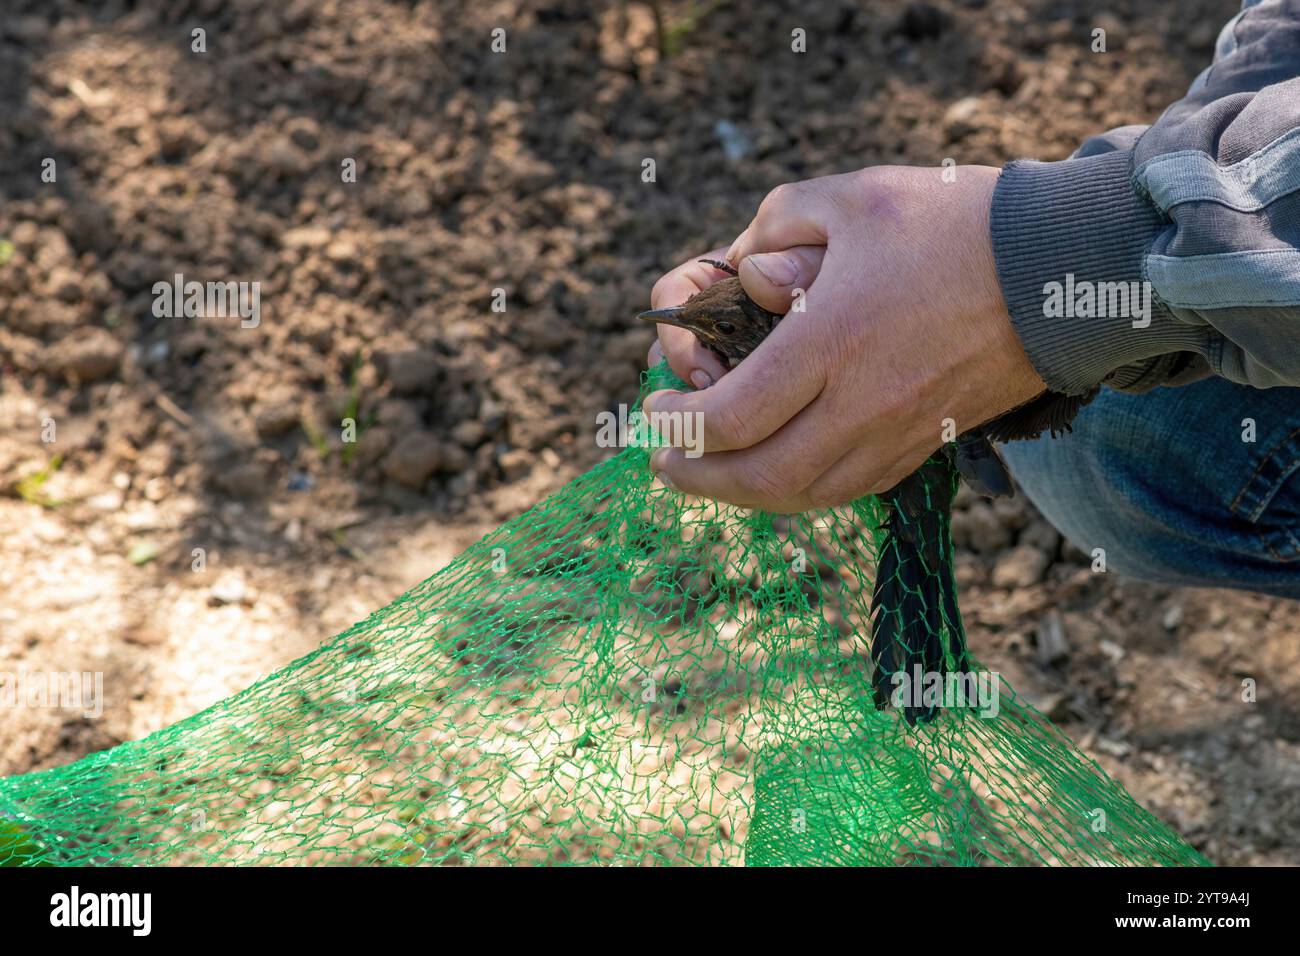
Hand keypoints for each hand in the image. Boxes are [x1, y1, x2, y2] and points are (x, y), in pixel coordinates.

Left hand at [643, 165, 1045, 511]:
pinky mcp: (926, 443)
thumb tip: (734, 270)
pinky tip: (780, 471)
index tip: (655, 410)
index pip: (731, 417)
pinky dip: (800, 491)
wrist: (1063, 269)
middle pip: (762, 478)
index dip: (678, 427)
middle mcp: (862, 403)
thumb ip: (774, 224)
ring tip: (712, 474)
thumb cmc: (954, 224)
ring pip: (806, 496)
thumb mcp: (851, 197)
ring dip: (746, 495)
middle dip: (699, 480)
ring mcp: (898, 432)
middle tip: (665, 465)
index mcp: (832, 340)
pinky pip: (850, 490)